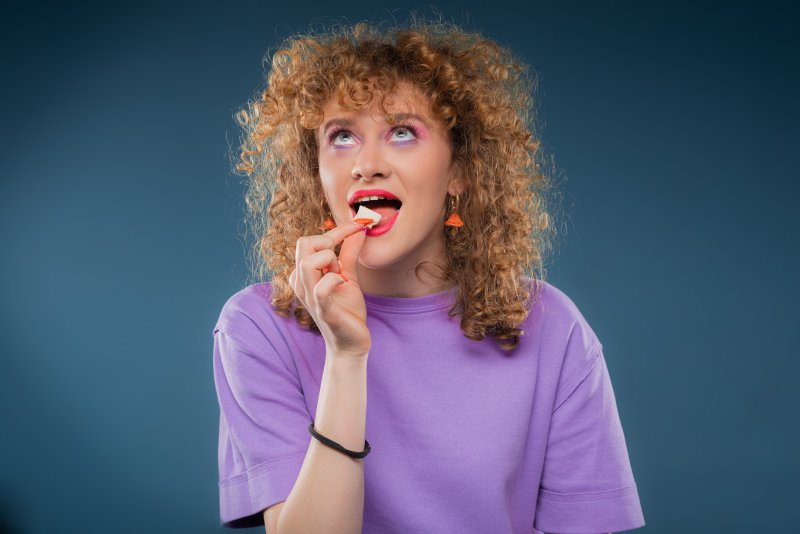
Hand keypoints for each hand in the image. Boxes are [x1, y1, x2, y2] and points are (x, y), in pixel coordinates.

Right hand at [288, 221, 369, 358]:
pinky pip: (320, 288)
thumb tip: (358, 229)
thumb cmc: (346, 311)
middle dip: (328, 241)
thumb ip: (349, 253)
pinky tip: (343, 283)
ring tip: (341, 273)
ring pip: (307, 262)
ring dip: (330, 260)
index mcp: (305, 273)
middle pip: (303, 244)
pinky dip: (333, 280)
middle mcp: (302, 283)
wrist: (351, 343)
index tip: (359, 224)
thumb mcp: (349, 276)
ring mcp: (310, 297)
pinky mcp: (323, 310)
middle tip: (343, 256)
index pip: (310, 240)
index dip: (336, 229)